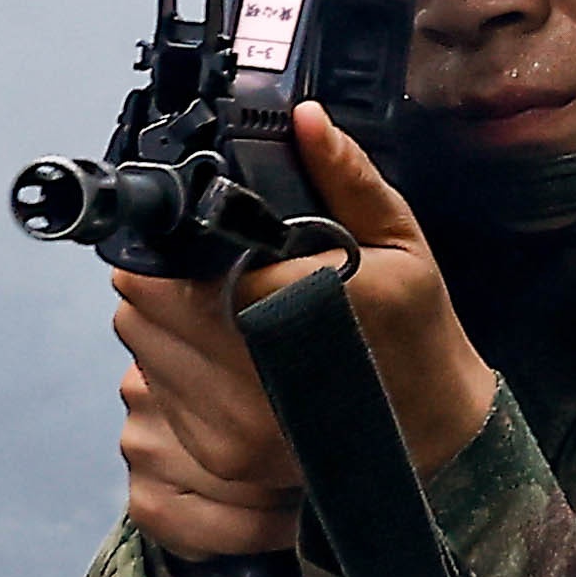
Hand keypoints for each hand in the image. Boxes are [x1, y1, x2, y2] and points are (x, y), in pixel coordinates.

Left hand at [105, 105, 497, 560]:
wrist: (434, 433)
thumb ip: (345, 178)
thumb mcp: (399, 242)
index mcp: (290, 308)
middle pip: (142, 311)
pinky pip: (160, 396)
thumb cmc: (415, 331)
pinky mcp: (221, 457)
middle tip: (197, 270)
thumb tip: (305, 119)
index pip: (170, 275)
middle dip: (158, 282)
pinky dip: (174, 370)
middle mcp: (250, 374)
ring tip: (211, 311)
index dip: (160, 251)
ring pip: (141, 354)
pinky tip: (220, 357)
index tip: (180, 237)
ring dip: (160, 326)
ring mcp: (231, 426)